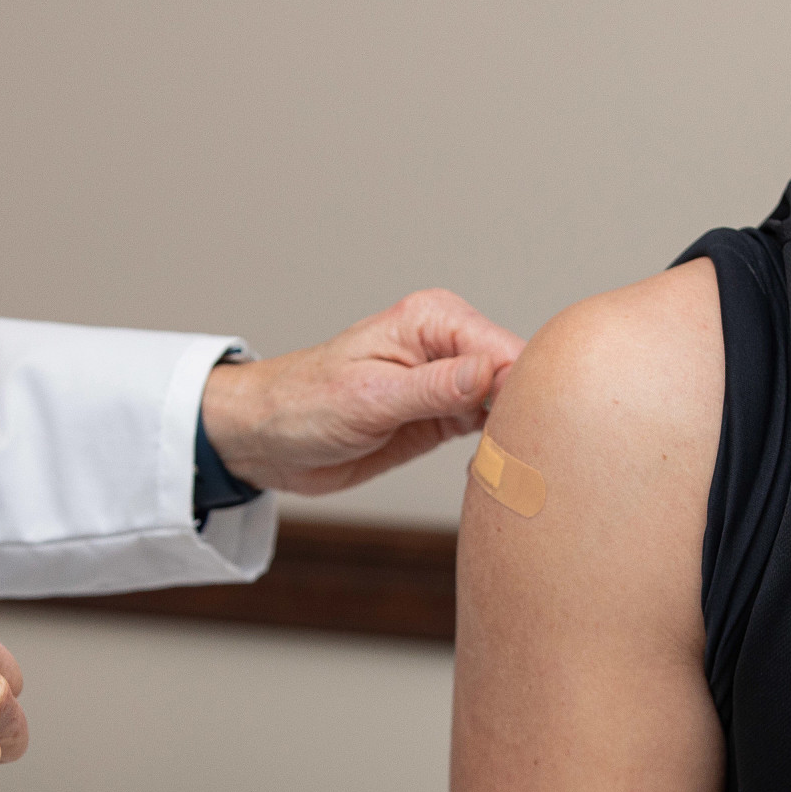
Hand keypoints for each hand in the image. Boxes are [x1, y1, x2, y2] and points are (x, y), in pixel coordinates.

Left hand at [199, 289, 523, 495]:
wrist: (268, 438)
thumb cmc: (302, 406)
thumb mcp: (370, 398)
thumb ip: (436, 388)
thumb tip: (493, 373)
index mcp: (433, 319)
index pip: (506, 351)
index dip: (521, 394)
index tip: (517, 438)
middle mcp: (449, 343)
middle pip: (519, 377)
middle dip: (522, 419)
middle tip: (512, 463)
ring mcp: (450, 381)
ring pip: (511, 406)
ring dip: (512, 439)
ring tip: (502, 470)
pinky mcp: (445, 416)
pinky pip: (491, 430)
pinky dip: (495, 452)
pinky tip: (485, 471)